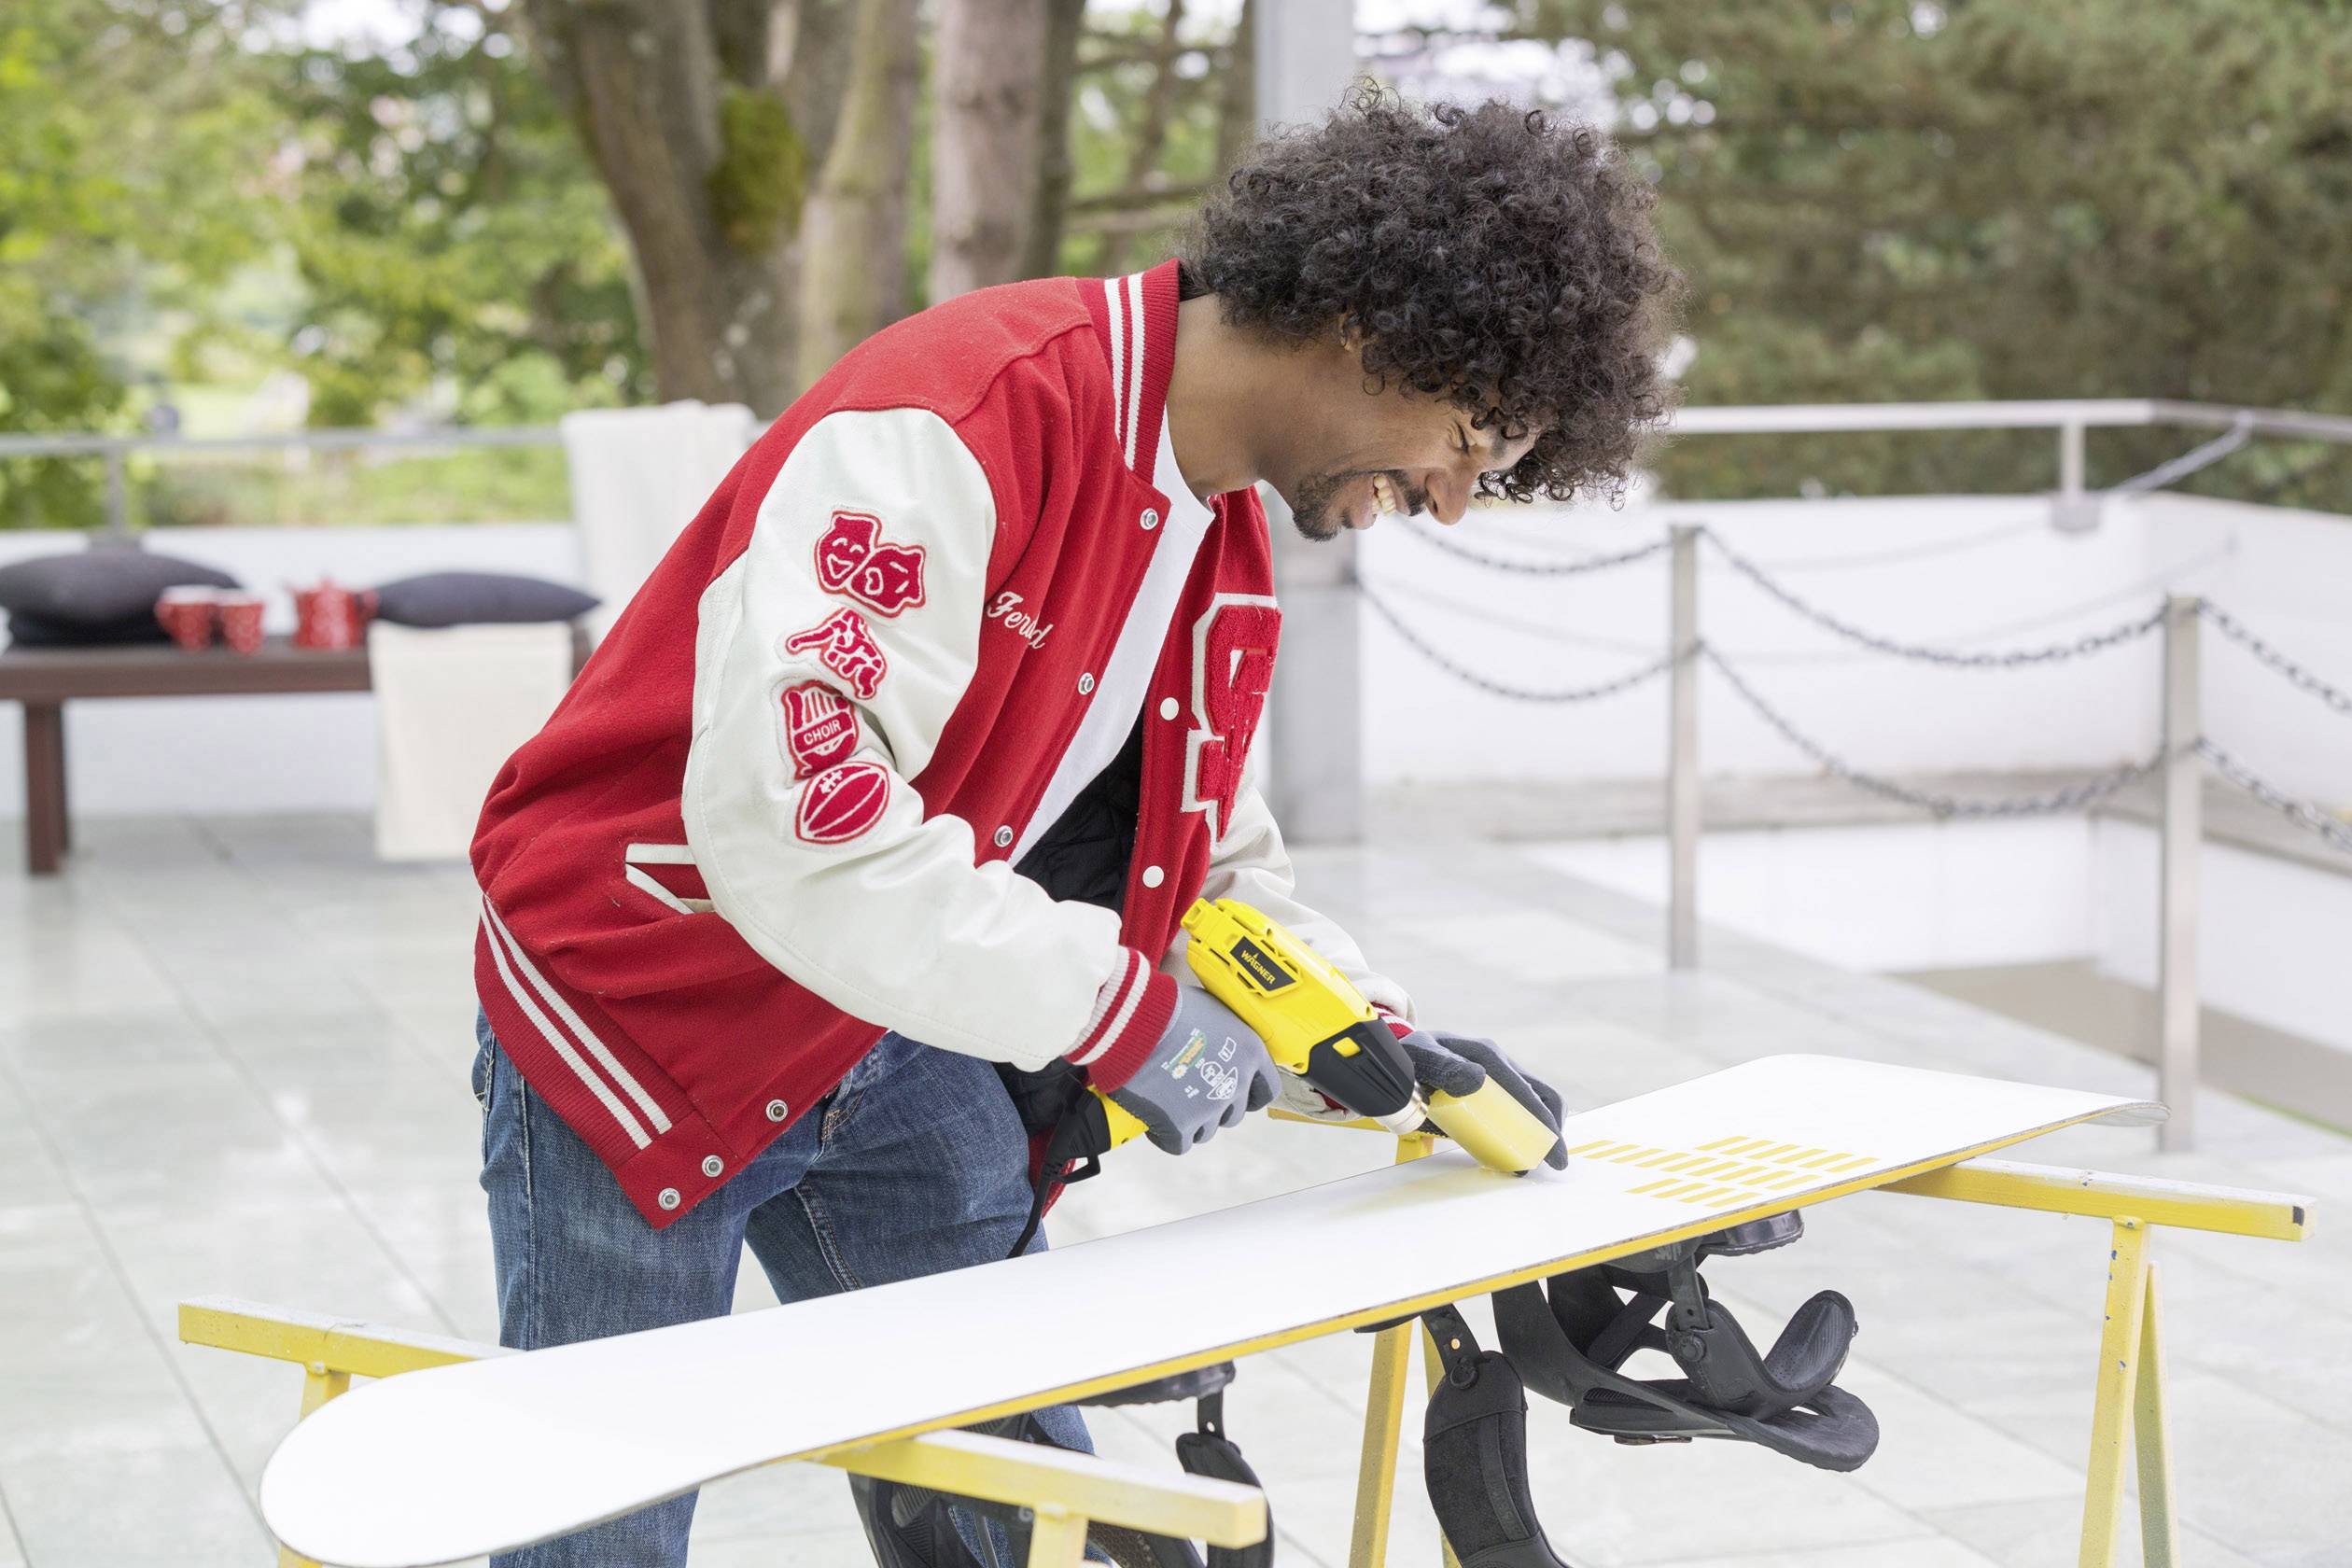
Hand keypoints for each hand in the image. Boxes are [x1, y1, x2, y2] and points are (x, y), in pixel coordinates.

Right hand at [1107, 989, 1279, 1153]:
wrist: (1137, 1023)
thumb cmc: (1170, 1008)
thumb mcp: (1211, 1009)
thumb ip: (1222, 1033)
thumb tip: (1213, 1039)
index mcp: (1250, 1053)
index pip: (1267, 1089)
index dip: (1251, 1095)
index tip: (1237, 1095)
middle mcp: (1235, 1084)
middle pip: (1233, 1114)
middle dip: (1213, 1107)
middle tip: (1189, 1091)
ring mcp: (1209, 1108)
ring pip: (1206, 1131)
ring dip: (1189, 1121)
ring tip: (1167, 1101)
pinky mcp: (1180, 1125)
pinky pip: (1178, 1144)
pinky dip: (1165, 1135)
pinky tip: (1153, 1118)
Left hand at [1394, 1028, 1568, 1169]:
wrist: (1400, 1060)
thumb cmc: (1411, 1058)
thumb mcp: (1420, 1057)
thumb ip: (1443, 1064)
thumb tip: (1477, 1079)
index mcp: (1485, 1055)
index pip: (1524, 1090)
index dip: (1543, 1122)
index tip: (1552, 1154)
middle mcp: (1497, 1065)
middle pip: (1540, 1097)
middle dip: (1550, 1131)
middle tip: (1552, 1163)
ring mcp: (1497, 1078)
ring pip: (1533, 1105)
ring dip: (1538, 1135)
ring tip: (1528, 1164)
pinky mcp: (1490, 1093)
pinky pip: (1515, 1112)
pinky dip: (1520, 1135)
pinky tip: (1512, 1156)